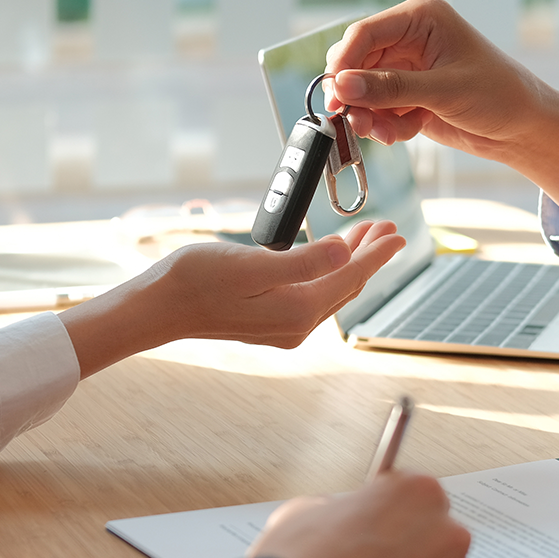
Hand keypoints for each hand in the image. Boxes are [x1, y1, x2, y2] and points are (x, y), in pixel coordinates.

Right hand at [61, 219, 403, 377]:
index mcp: (298, 310)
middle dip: (368, 256)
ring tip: (362, 238)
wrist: (159, 307)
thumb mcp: (252, 263)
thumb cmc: (197, 281)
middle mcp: (297, 325)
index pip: (351, 276)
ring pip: (331, 291)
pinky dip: (327, 274)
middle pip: (346, 285)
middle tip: (385, 228)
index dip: (378, 253)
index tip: (398, 232)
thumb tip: (345, 253)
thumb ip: (303, 261)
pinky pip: (313, 296)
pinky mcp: (270, 324)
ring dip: (349, 263)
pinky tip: (326, 259)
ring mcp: (284, 328)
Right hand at [324, 0, 558, 218]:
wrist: (522, 128)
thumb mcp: (443, 91)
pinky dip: (385, 126)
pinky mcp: (408, 95)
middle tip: (356, 122)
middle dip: (356, 96)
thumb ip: (391, 89)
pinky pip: (379, 110)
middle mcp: (409, 38)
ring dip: (370, 116)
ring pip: (364, 91)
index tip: (335, 96)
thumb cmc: (498, 95)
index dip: (344, 65)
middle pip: (358, 63)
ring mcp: (407, 68)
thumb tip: (343, 86)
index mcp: (420, 17)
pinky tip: (404, 133)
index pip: (365, 33)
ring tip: (386, 133)